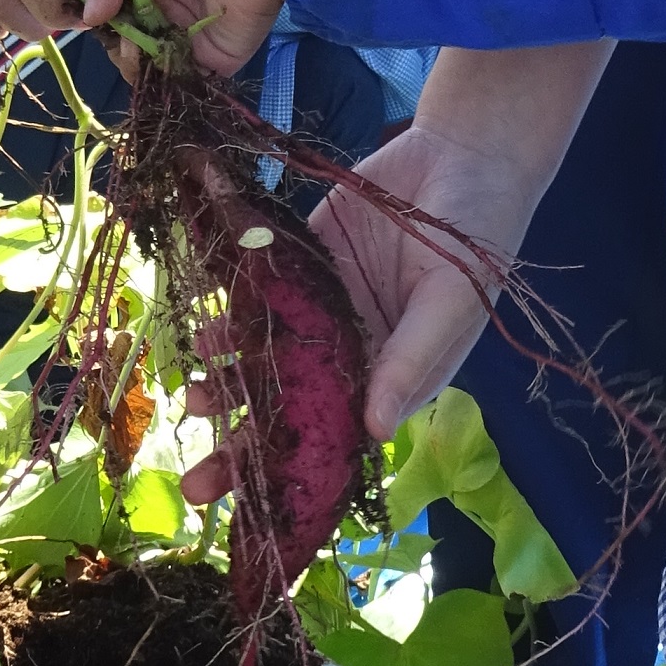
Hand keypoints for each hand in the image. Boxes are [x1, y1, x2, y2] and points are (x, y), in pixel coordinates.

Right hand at [78, 0, 283, 75]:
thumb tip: (88, 17)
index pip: (108, 8)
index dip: (94, 14)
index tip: (83, 13)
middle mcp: (161, 12)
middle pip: (123, 39)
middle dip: (112, 38)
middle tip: (113, 26)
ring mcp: (184, 38)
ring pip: (144, 64)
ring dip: (129, 58)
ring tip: (132, 41)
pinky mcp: (208, 60)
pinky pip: (175, 79)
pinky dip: (156, 77)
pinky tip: (148, 57)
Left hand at [174, 108, 518, 508]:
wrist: (466, 158)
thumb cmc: (477, 244)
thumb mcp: (449, 305)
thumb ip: (410, 362)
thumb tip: (375, 433)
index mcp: (392, 380)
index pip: (335, 443)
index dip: (295, 476)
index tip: (253, 508)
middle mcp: (351, 355)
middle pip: (288, 411)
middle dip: (241, 446)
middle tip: (192, 480)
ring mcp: (322, 310)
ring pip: (264, 357)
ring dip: (226, 378)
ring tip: (189, 392)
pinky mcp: (301, 263)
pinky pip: (256, 292)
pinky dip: (226, 306)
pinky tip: (197, 318)